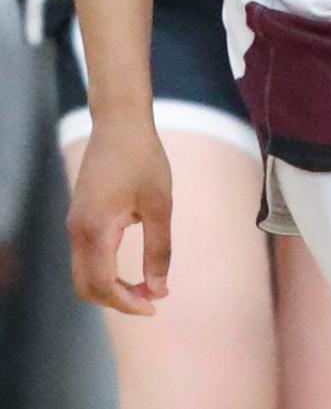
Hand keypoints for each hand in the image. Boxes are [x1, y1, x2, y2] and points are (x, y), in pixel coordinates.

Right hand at [67, 117, 171, 315]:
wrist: (119, 122)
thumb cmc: (143, 158)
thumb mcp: (160, 204)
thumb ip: (159, 249)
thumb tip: (159, 288)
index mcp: (96, 230)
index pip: (103, 286)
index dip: (128, 303)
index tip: (155, 305)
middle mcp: (77, 231)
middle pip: (86, 287)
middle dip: (117, 300)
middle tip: (150, 298)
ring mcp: (74, 223)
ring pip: (82, 274)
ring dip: (110, 287)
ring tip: (144, 285)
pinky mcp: (78, 216)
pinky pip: (84, 257)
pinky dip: (103, 270)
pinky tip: (130, 266)